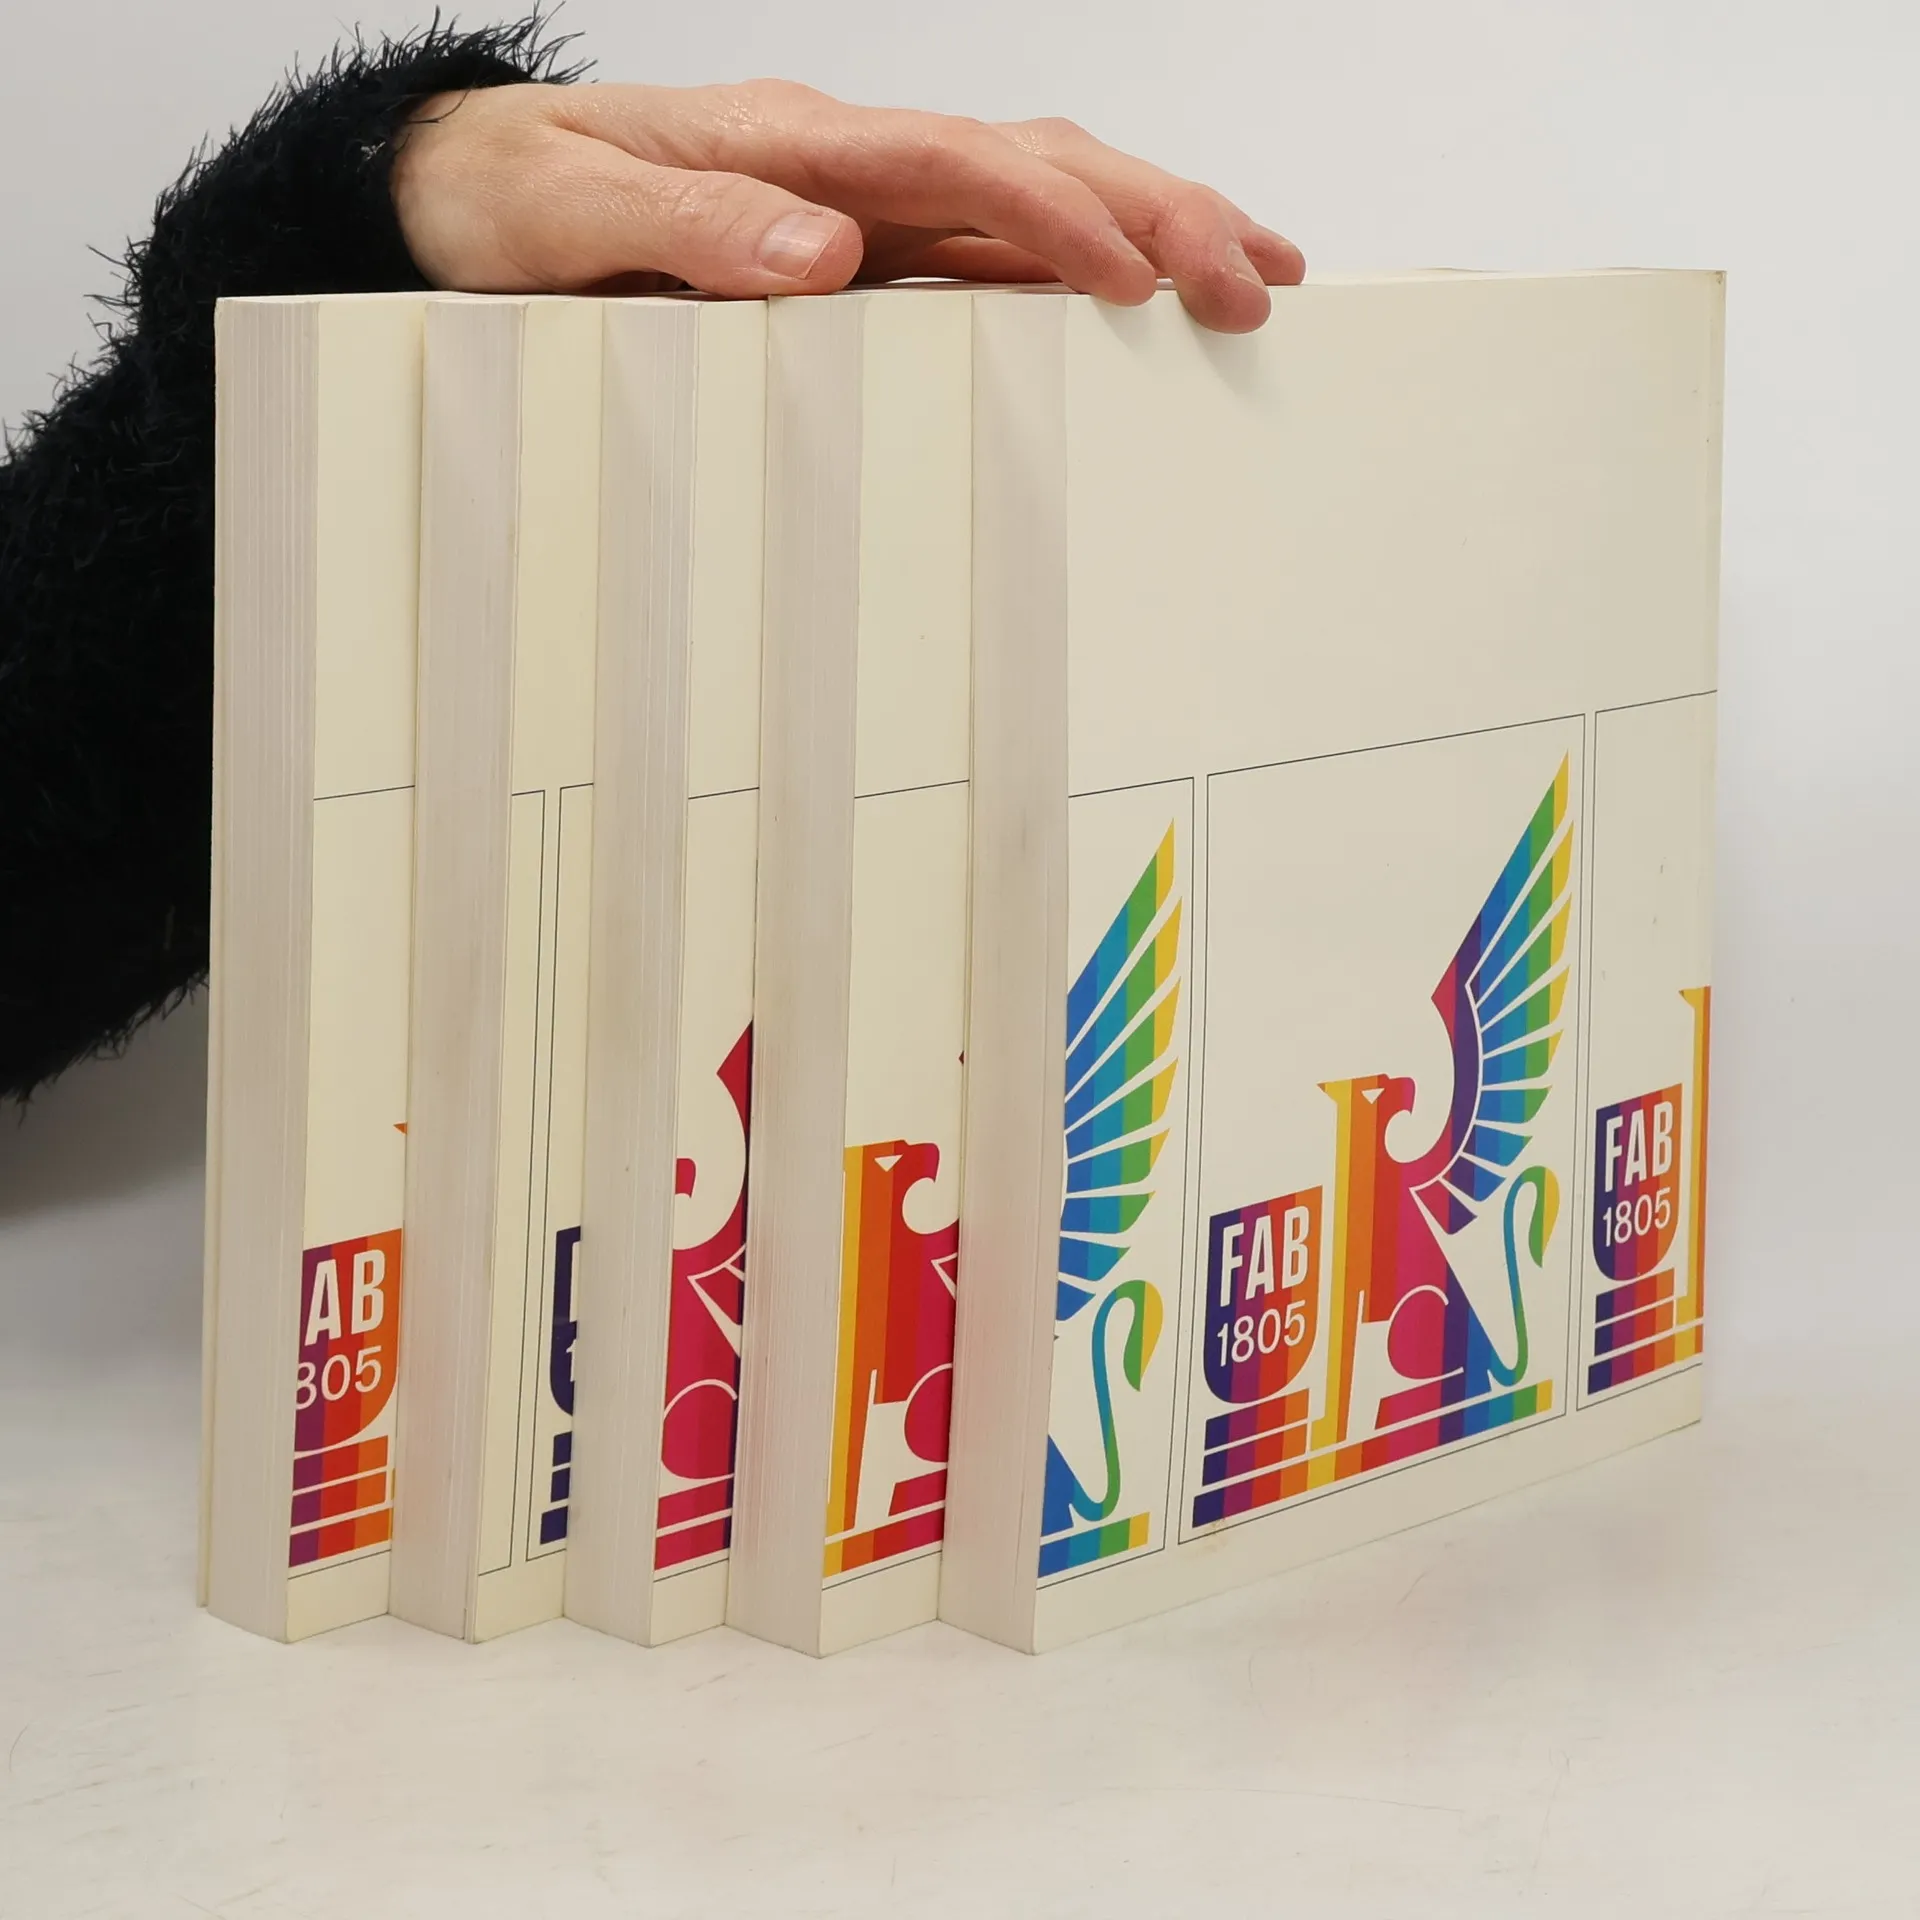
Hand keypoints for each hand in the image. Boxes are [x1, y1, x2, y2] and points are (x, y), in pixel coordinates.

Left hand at [392, 80, 1302, 332]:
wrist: (465, 188)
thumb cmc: (509, 198)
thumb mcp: (566, 215)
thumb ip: (691, 227)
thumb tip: (826, 253)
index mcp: (792, 147)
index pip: (956, 164)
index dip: (1054, 216)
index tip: (1136, 279)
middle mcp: (849, 161)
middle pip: (1036, 163)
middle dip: (1159, 214)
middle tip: (1253, 284)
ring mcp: (867, 196)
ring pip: (1040, 191)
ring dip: (1155, 225)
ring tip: (1252, 274)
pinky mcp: (866, 238)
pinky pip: (997, 240)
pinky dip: (1085, 259)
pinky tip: (1144, 289)